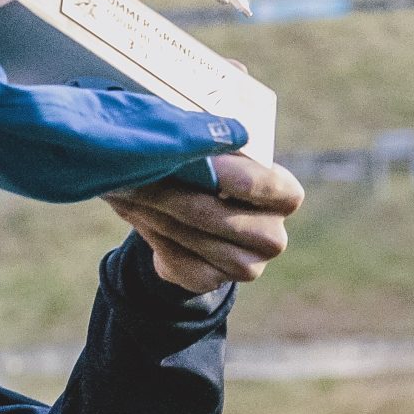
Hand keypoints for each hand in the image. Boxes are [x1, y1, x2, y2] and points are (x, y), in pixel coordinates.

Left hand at [102, 153, 303, 294]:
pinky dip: (155, 238)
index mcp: (285, 196)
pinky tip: (139, 215)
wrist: (186, 215)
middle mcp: (273, 237)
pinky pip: (180, 264)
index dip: (224, 170)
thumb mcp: (211, 150)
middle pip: (221, 217)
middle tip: (137, 172)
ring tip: (129, 188)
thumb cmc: (204, 169)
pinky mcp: (214, 282)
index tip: (186, 153)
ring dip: (157, 213)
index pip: (263, 184)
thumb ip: (208, 142)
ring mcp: (247, 266)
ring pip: (196, 240)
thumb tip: (188, 132)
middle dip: (174, 194)